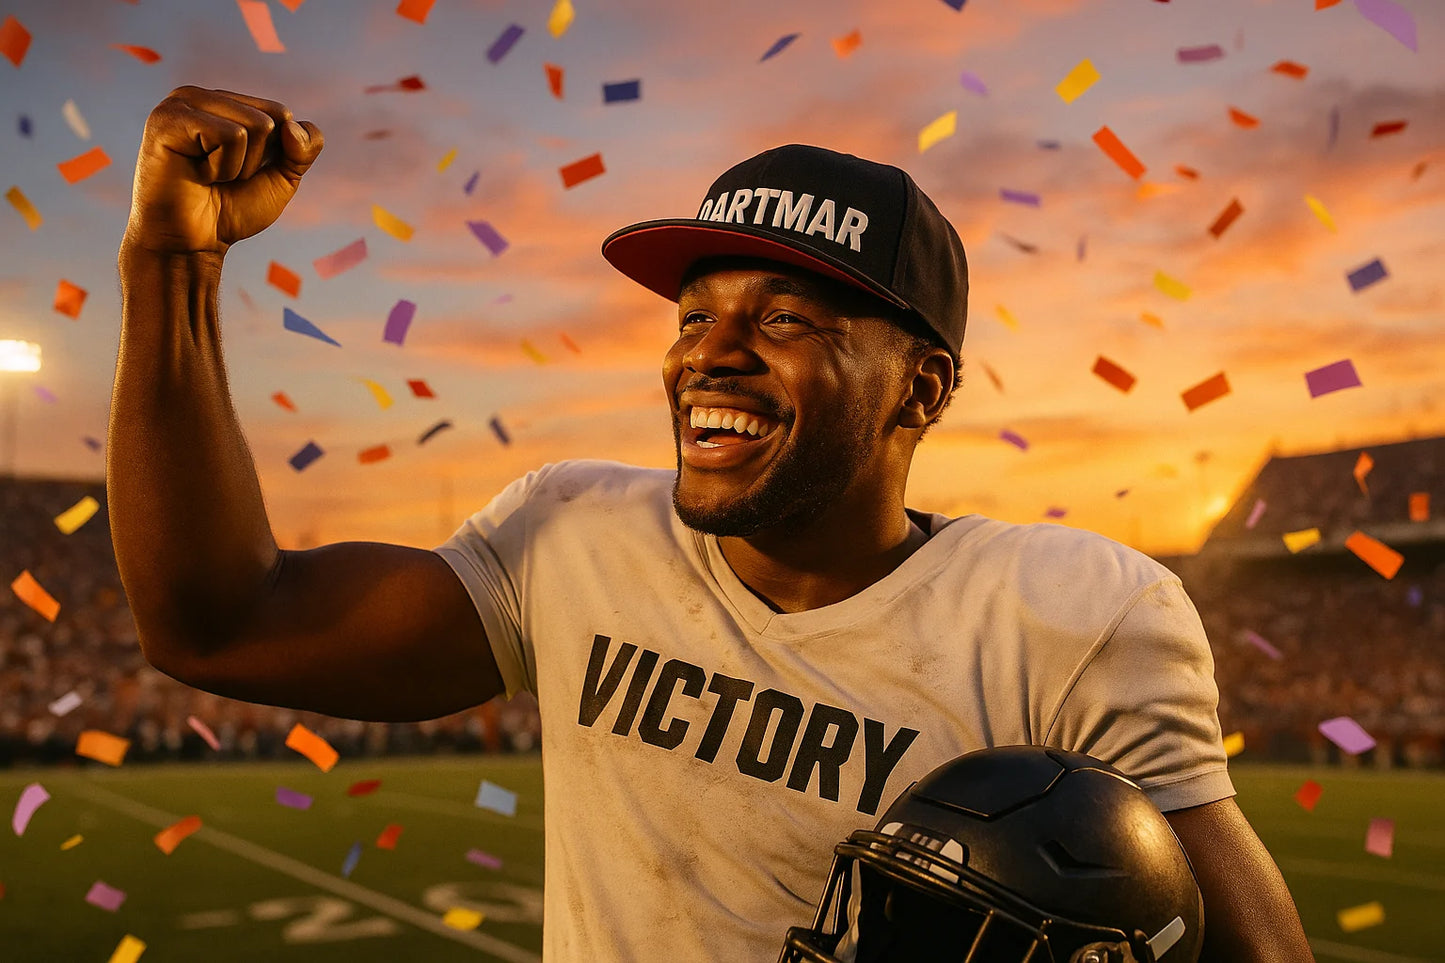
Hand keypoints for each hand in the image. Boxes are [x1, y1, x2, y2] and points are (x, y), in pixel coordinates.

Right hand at [123, 86, 323, 255]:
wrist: (190, 243)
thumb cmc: (230, 210)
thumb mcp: (281, 179)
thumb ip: (303, 150)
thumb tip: (293, 125)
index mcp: (224, 104)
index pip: (279, 113)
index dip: (273, 154)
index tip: (240, 172)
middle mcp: (201, 97)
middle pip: (269, 120)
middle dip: (256, 161)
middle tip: (220, 177)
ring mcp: (181, 104)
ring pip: (253, 127)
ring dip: (238, 166)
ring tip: (206, 175)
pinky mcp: (168, 119)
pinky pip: (229, 136)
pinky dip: (222, 167)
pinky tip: (196, 174)